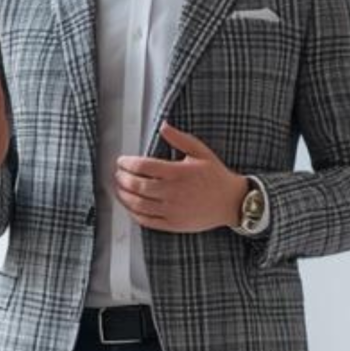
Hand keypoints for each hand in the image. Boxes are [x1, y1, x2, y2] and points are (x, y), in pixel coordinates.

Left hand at [113, 123, 247, 233]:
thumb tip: (163, 126)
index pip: (143, 167)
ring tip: (118, 188)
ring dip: (124, 196)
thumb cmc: (216, 176)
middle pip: (137, 185)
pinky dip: (134, 213)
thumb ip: (180, 139)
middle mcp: (173, 192)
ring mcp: (172, 210)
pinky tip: (129, 206)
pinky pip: (147, 221)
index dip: (127, 163)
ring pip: (139, 204)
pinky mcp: (173, 224)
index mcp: (178, 172)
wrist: (231, 202)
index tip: (122, 161)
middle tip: (117, 174)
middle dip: (122, 179)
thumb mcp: (201, 152)